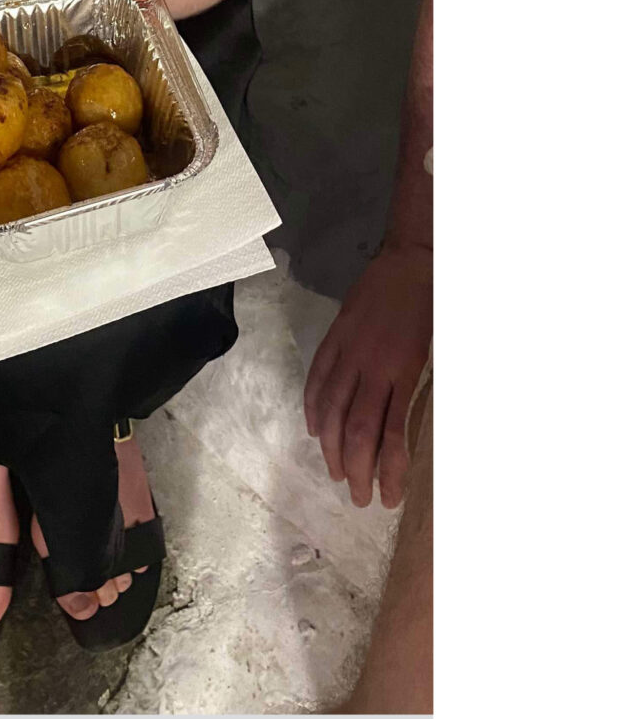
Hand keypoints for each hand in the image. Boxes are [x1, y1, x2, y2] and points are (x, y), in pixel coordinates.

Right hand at [303, 242, 430, 507]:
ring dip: (332, 446)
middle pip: (356, 429)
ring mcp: (348, 353)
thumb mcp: (444, 352)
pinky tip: (317, 430)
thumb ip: (426, 389)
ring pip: (331, 410)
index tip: (389, 496)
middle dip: (355, 468)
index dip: (386, 470)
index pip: (389, 435)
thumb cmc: (436, 309)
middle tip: (358, 497)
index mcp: (405, 373)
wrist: (411, 262)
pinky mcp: (334, 340)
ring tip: (337, 473)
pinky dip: (314, 409)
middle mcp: (372, 368)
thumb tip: (416, 431)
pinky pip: (317, 380)